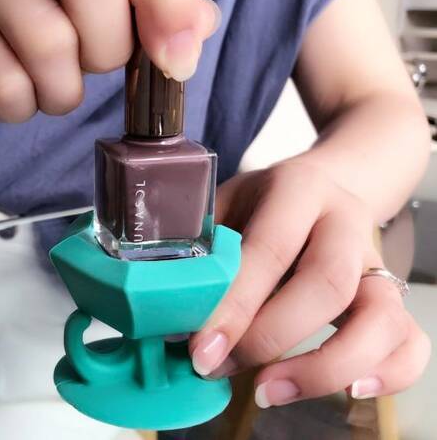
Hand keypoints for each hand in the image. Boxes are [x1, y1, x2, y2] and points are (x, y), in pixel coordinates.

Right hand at [0, 0, 218, 121]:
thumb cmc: (34, 7)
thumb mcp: (100, 1)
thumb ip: (154, 7)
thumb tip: (199, 25)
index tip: (178, 59)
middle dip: (108, 49)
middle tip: (93, 61)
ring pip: (49, 43)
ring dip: (64, 91)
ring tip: (54, 85)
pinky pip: (5, 83)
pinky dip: (24, 107)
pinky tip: (19, 94)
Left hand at [190, 161, 430, 406]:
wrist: (329, 184)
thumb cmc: (268, 200)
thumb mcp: (229, 201)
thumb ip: (203, 245)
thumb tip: (165, 310)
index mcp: (297, 190)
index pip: (270, 249)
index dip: (235, 304)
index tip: (201, 349)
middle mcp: (345, 225)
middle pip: (327, 285)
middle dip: (269, 337)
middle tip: (218, 365)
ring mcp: (376, 262)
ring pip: (381, 318)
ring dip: (325, 366)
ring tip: (269, 390)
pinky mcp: (391, 295)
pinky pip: (410, 341)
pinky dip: (388, 374)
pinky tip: (347, 390)